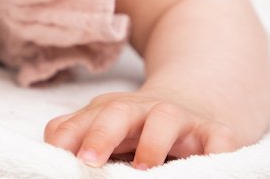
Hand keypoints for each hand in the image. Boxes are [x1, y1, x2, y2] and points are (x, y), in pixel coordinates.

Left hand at [43, 89, 237, 168]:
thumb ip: (76, 135)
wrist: (198, 100)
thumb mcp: (106, 126)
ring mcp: (182, 119)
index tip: (58, 156)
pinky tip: (206, 166)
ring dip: (153, 142)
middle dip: (101, 134)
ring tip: (143, 168)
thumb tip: (50, 150)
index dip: (69, 136)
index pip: (84, 119)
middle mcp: (144, 110)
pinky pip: (219, 139)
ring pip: (165, 118)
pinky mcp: (216, 132)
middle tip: (87, 161)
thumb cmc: (140, 125)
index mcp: (112, 111)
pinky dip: (216, 152)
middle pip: (118, 113)